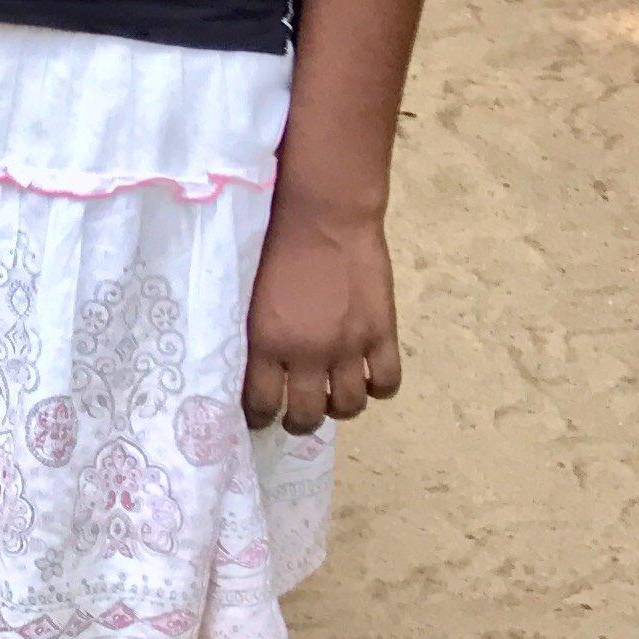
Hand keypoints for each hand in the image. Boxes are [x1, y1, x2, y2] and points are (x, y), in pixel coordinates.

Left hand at [243, 192, 400, 433]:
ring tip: (332, 398)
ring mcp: (349, 346)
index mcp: (266, 342)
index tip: (260, 418)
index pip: (262, 402)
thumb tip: (256, 367)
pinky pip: (387, 383)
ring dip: (339, 408)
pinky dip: (378, 388)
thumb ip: (258, 335)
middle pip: (306, 415)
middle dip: (298, 422)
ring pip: (348, 406)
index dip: (260, 417)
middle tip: (296, 415)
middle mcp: (307, 353)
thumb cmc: (276, 246)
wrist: (323, 217)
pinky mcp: (382, 333)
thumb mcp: (251, 297)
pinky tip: (368, 378)